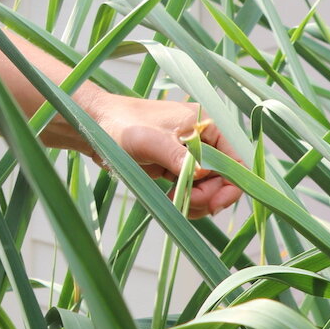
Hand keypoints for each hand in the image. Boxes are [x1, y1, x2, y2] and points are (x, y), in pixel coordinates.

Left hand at [81, 91, 243, 217]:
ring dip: (197, 200)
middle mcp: (202, 139)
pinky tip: (173, 201)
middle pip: (222, 177)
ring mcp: (188, 153)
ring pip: (208, 186)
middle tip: (187, 203)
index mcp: (205, 124)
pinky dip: (187, 199)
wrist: (95, 127)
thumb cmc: (122, 124)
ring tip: (177, 201)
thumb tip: (202, 173)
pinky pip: (191, 188)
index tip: (214, 204)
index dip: (231, 184)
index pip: (234, 159)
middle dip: (209, 195)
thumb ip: (178, 157)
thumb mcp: (151, 141)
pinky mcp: (174, 165)